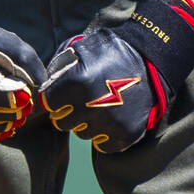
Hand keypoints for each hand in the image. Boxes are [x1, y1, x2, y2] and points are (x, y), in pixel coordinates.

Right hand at [0, 0, 46, 142]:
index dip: (23, 93)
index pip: (11, 100)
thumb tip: (42, 84)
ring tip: (5, 99)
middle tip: (16, 92)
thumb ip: (25, 59)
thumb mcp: (3, 41)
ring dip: (10, 116)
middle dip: (19, 105)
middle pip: (8, 116)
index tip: (24, 86)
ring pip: (1, 128)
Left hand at [39, 0, 193, 152]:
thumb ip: (59, 64)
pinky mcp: (125, 135)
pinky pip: (101, 146)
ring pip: (81, 134)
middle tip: (80, 100)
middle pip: (62, 123)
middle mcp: (91, 105)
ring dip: (85, 123)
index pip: (49, 103)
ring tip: (98, 106)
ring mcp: (109, 123)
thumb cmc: (112, 52)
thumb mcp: (83, 47)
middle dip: (67, 112)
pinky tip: (110, 118)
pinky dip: (103, 135)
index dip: (54, 98)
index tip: (62, 94)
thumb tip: (43, 85)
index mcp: (78, 81)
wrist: (149, 63)